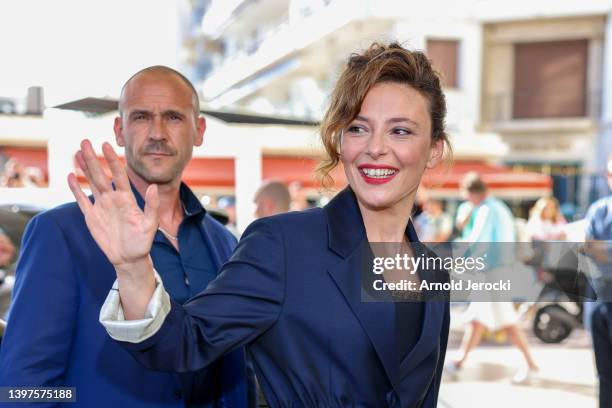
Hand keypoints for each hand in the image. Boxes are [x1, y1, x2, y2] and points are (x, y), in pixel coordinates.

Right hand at [68, 140, 156, 318]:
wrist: (129, 258)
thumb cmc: (142, 242)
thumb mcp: (150, 224)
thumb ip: (152, 206)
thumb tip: (154, 187)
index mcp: (127, 198)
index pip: (118, 174)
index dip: (112, 159)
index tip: (105, 144)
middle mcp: (113, 199)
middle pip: (101, 174)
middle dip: (93, 158)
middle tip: (84, 141)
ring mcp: (101, 207)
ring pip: (90, 183)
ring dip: (83, 169)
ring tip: (76, 153)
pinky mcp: (91, 217)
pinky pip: (82, 200)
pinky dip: (75, 189)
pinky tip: (70, 176)